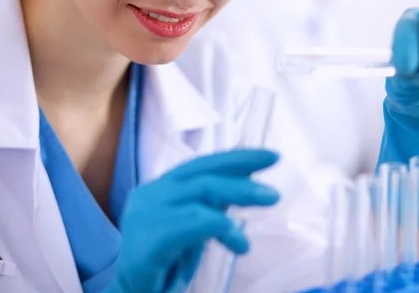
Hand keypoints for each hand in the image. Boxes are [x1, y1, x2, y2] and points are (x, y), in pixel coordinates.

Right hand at [106, 149, 279, 292]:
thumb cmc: (167, 262)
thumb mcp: (196, 224)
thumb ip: (213, 202)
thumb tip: (247, 180)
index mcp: (161, 187)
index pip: (202, 164)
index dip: (237, 158)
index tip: (273, 157)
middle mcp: (149, 194)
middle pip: (203, 174)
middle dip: (243, 179)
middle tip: (274, 194)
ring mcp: (144, 215)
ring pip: (202, 192)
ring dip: (240, 199)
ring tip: (260, 224)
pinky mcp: (146, 241)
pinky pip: (193, 223)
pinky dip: (222, 227)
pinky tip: (240, 244)